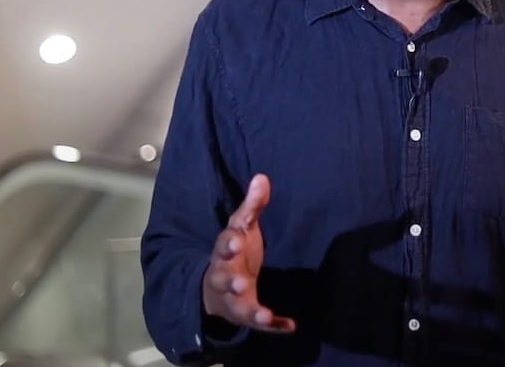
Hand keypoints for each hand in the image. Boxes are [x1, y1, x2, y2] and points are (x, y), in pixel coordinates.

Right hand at [202, 174, 295, 332]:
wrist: (215, 288)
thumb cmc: (233, 252)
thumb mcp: (241, 227)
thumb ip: (252, 206)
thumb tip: (262, 177)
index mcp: (225, 253)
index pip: (223, 246)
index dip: (229, 244)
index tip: (236, 241)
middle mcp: (225, 277)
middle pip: (223, 280)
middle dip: (230, 281)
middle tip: (239, 283)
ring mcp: (234, 299)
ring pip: (239, 307)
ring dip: (251, 311)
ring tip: (262, 315)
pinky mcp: (246, 314)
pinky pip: (259, 322)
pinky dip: (273, 326)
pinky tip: (289, 326)